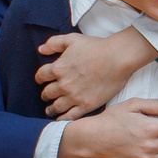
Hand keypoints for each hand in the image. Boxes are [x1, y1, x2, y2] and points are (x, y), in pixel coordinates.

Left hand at [37, 27, 156, 119]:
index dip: (39, 79)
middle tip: (46, 97)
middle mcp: (63, 84)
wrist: (117, 58)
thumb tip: (41, 49)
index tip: (41, 81)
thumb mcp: (72, 39)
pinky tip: (61, 119)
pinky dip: (63, 118)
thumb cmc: (96, 46)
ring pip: (56, 106)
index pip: (41, 76)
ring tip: (50, 110)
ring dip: (51, 109)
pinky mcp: (86, 105)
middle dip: (45, 95)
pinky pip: (70, 116)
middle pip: (47, 93)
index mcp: (58, 68)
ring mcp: (74, 96)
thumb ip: (54, 43)